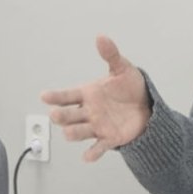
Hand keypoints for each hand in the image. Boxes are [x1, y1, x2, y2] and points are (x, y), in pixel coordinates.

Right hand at [39, 35, 150, 162]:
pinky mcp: (109, 138)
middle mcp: (88, 111)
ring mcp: (97, 126)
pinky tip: (87, 156)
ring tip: (69, 133)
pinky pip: (98, 147)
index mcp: (88, 94)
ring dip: (73, 134)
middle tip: (56, 115)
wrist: (148, 106)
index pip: (67, 96)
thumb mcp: (122, 68)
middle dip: (61, 116)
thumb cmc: (131, 88)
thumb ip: (111, 55)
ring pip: (79, 132)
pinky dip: (92, 153)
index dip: (55, 96)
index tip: (44, 96)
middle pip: (68, 116)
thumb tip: (101, 37)